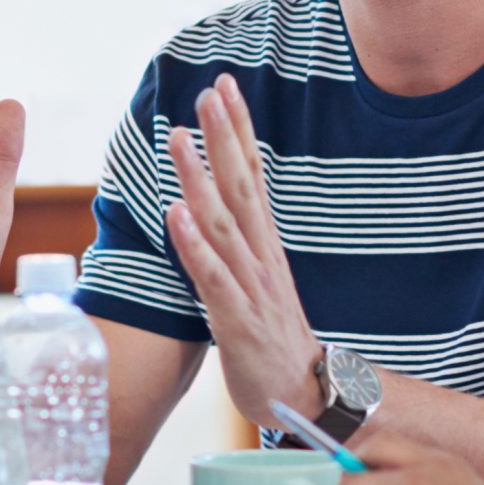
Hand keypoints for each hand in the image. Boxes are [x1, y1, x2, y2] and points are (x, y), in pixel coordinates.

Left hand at [162, 75, 323, 430]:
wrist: (308, 398)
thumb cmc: (273, 340)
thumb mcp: (256, 282)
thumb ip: (236, 244)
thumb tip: (208, 206)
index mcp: (264, 246)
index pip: (252, 176)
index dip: (238, 130)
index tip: (224, 86)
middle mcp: (260, 258)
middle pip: (241, 187)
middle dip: (225, 136)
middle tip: (211, 89)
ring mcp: (250, 287)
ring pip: (222, 224)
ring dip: (200, 179)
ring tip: (179, 138)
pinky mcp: (237, 321)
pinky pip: (213, 279)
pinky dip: (193, 246)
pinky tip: (175, 214)